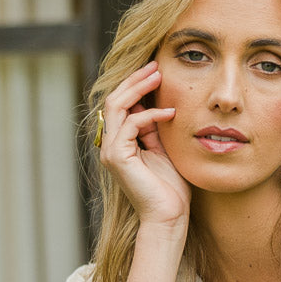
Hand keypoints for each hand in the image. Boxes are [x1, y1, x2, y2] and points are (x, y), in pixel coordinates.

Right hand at [97, 61, 189, 230]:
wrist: (169, 216)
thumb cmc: (170, 188)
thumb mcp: (163, 149)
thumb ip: (154, 129)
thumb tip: (153, 104)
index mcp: (119, 143)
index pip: (120, 105)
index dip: (135, 86)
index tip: (156, 71)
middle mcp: (110, 145)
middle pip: (113, 100)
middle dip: (134, 80)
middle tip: (155, 65)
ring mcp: (110, 151)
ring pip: (116, 106)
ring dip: (138, 88)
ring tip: (159, 75)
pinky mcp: (117, 157)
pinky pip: (131, 124)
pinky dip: (151, 115)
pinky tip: (171, 114)